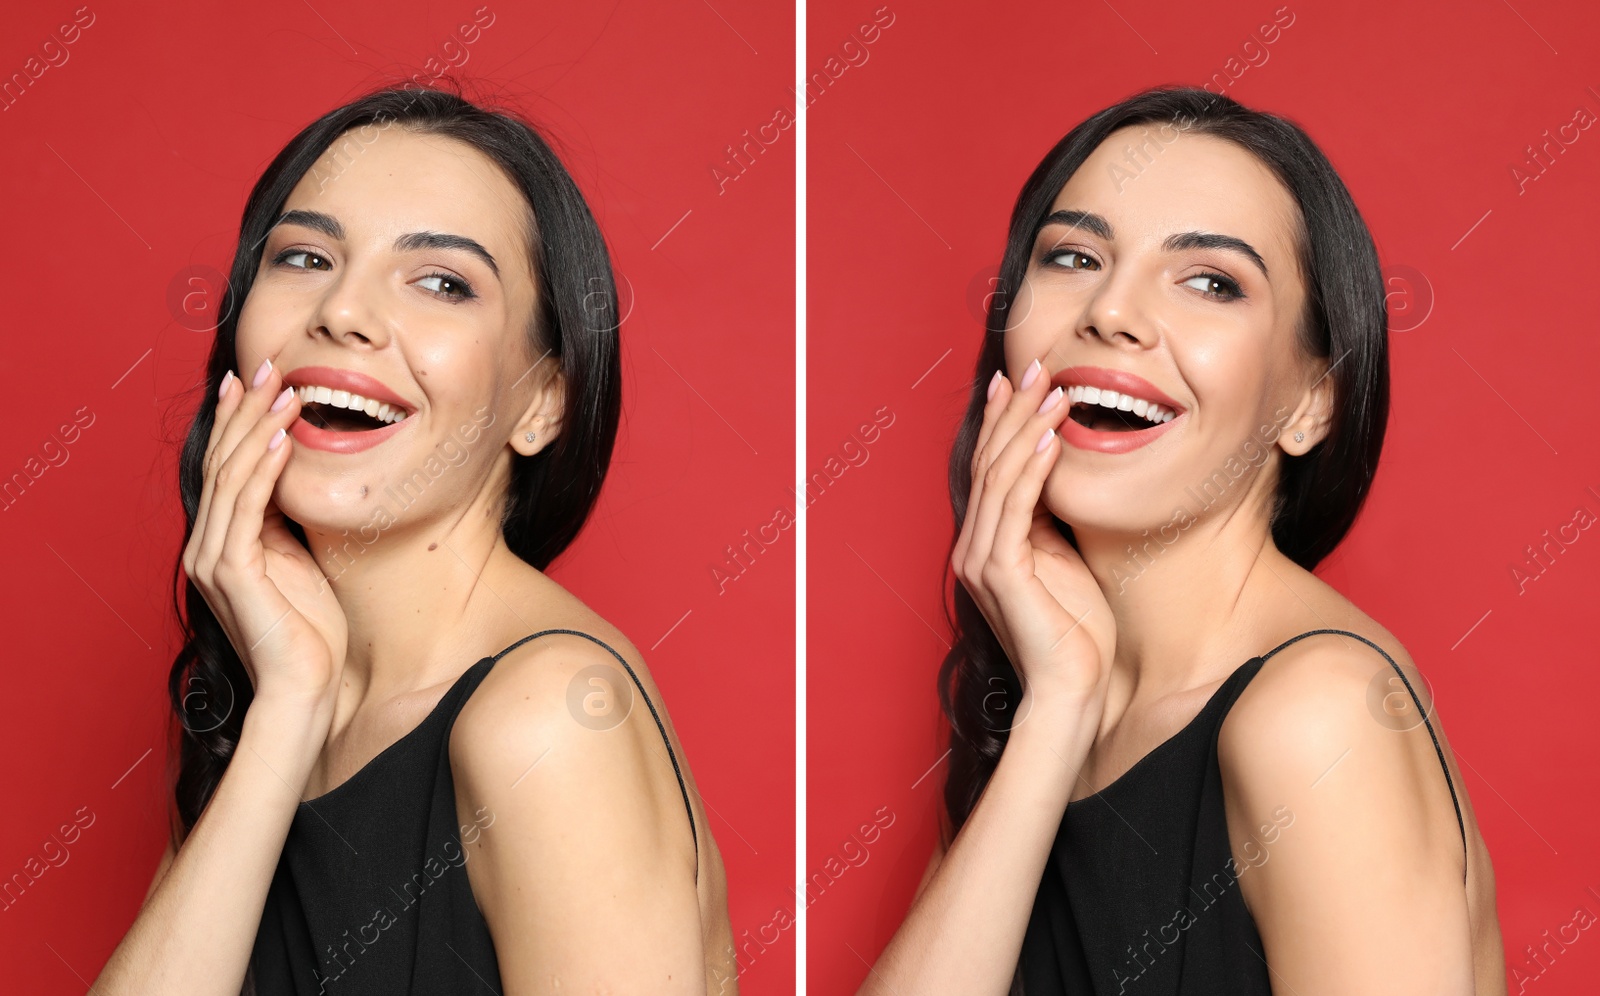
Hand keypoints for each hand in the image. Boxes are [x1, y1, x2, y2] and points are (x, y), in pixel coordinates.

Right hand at [181, 359, 348, 717]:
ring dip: (260, 429)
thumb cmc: (311, 629)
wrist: (306, 686)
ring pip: (232, 477)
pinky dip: (265, 470)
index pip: (225, 466)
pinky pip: (247, 509)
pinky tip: (285, 441)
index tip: (255, 378)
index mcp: (222, 541)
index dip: (237, 420)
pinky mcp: (232, 572)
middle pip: (222, 461)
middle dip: (245, 410)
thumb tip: (297, 473)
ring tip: (285, 391)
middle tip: (268, 365)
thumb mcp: (299, 558)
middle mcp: (208, 545)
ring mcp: (214, 558)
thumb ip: (286, 519)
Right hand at [951, 357, 1115, 720]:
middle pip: (988, 463)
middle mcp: (974, 548)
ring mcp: (982, 560)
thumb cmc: (1077, 631)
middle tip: (1038, 367)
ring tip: (1054, 391)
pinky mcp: (1000, 573)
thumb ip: (1050, 519)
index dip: (1003, 421)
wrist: (1073, 689)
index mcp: (986, 544)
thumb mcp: (1064, 559)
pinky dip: (1032, 469)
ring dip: (1027, 429)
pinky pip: (1015, 509)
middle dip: (1013, 411)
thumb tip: (1061, 471)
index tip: (1021, 379)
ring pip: (999, 478)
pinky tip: (1053, 440)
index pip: (991, 468)